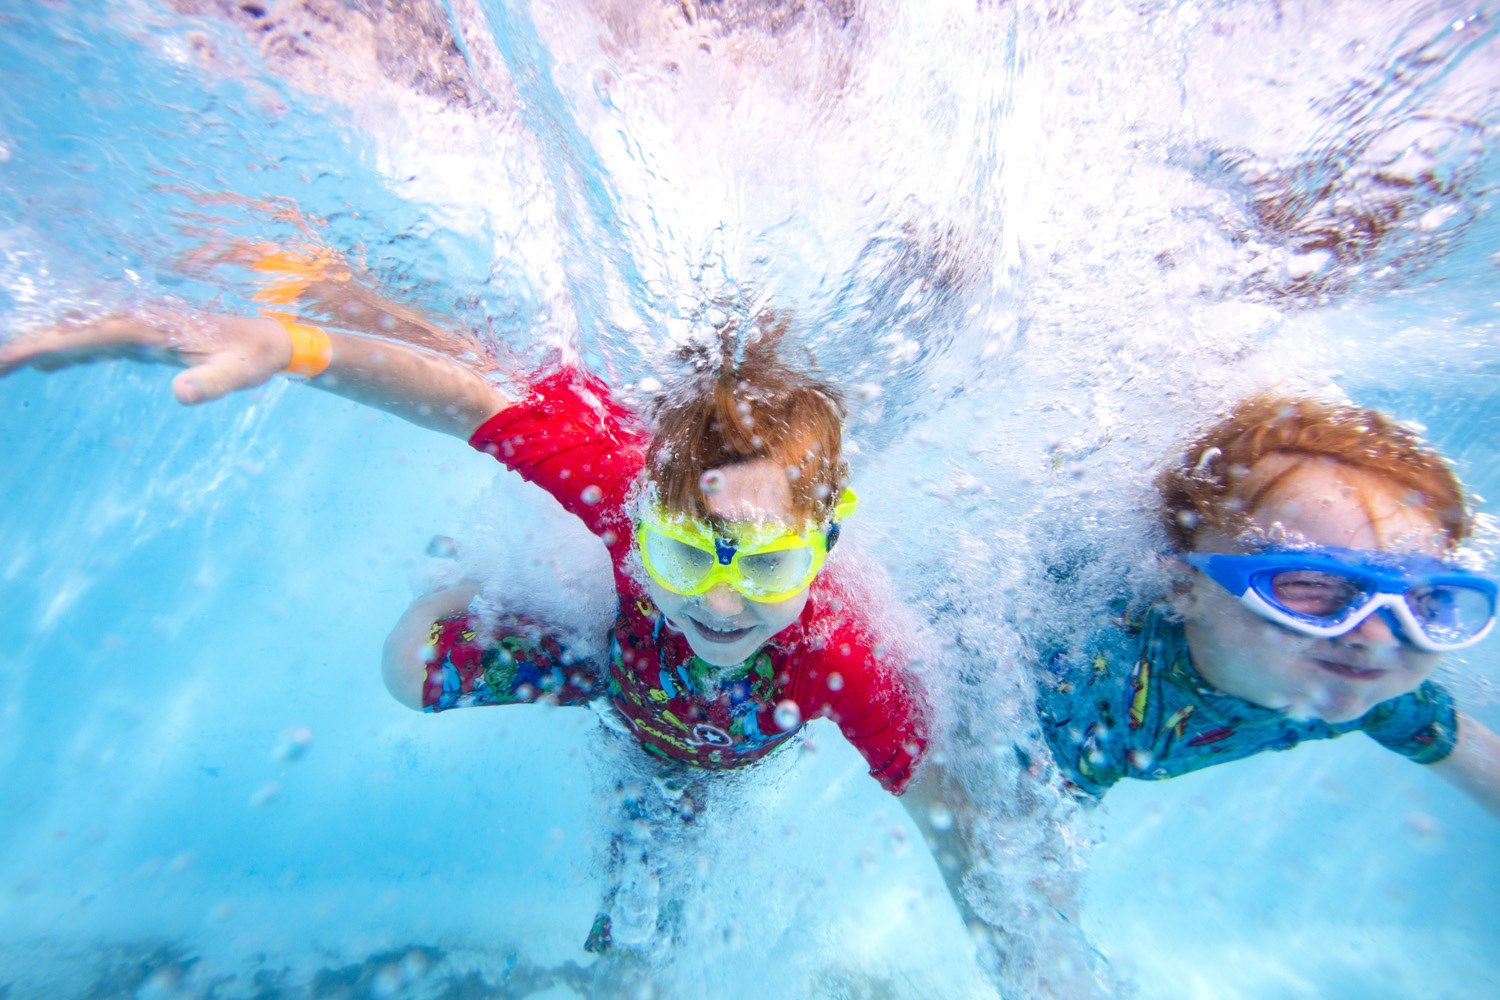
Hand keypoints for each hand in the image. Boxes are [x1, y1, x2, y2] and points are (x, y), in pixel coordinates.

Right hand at [0, 310, 291, 404]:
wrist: (269, 340)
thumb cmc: (253, 357)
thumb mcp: (239, 374)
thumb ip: (212, 383)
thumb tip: (181, 395)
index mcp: (147, 325)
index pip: (81, 334)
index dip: (40, 344)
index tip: (5, 358)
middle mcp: (135, 320)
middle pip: (66, 329)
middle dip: (23, 343)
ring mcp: (136, 327)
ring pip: (74, 332)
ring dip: (36, 344)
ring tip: (1, 364)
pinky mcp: (141, 338)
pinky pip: (91, 342)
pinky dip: (63, 349)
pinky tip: (41, 364)